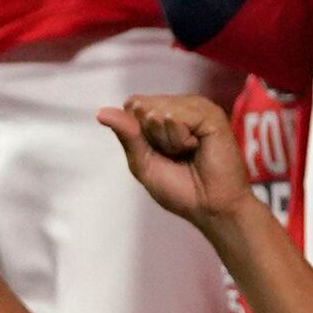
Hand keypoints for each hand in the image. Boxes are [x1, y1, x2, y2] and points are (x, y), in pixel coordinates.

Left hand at [99, 90, 253, 226]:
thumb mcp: (143, 163)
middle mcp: (181, 106)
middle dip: (152, 136)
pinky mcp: (211, 114)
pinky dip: (179, 138)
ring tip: (189, 152)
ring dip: (167, 140)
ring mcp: (197, 107)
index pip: (132, 105)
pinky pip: (176, 117)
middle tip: (177, 155)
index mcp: (165, 113)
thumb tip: (101, 112)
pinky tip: (196, 148)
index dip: (137, 131)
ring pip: (158, 111)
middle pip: (142, 106)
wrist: (210, 208)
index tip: (160, 153)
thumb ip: (127, 135)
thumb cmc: (181, 189)